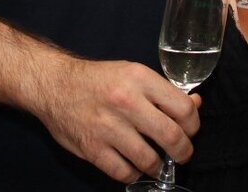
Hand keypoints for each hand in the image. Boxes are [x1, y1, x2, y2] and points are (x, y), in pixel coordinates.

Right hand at [28, 57, 200, 183]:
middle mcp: (126, 102)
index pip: (183, 109)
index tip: (189, 129)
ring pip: (150, 160)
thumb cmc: (97, 80)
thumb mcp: (132, 73)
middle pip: (172, 137)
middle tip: (182, 154)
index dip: (193, 124)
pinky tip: (134, 166)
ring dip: (158, 166)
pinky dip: (134, 173)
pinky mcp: (93, 148)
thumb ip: (163, 91)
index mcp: (139, 79)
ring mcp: (108, 127)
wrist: (53, 85)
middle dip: (183, 151)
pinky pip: (124, 173)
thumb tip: (195, 104)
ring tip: (157, 162)